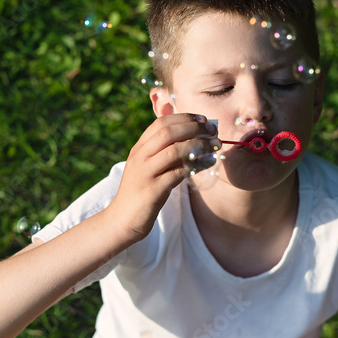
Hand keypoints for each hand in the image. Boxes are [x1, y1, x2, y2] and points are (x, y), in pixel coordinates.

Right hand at [106, 113, 218, 241]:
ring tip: (215, 145)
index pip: (161, 123)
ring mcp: (145, 173)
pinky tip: (208, 163)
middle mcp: (140, 157)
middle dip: (194, 128)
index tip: (203, 119)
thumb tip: (195, 140)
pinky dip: (196, 166)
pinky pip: (178, 173)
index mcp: (139, 148)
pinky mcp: (152, 190)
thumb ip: (165, 154)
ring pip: (174, 151)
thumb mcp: (148, 168)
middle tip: (213, 129)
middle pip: (168, 132)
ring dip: (199, 145)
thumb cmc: (141, 192)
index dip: (184, 118)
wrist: (122, 219)